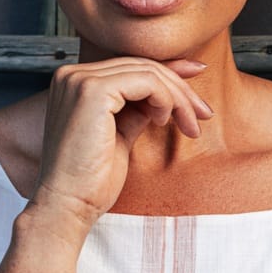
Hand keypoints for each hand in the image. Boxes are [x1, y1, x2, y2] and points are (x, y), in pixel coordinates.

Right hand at [33, 57, 212, 224]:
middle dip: (180, 89)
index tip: (198, 86)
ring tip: (190, 126)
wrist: (67, 206)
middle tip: (204, 114)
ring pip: (148, 72)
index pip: (130, 68)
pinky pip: (147, 82)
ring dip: (178, 98)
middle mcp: (72, 75)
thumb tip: (168, 90)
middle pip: (141, 66)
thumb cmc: (90, 180)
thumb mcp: (120, 134)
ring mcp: (80, 80)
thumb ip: (138, 108)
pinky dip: (166, 99)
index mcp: (74, 82)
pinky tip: (165, 122)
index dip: (169, 74)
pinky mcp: (93, 91)